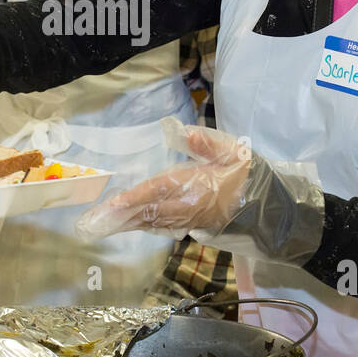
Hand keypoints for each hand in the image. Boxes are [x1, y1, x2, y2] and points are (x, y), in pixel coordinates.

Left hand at [74, 120, 252, 239]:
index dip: (134, 198)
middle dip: (120, 218)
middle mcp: (188, 207)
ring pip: (151, 222)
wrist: (264, 204)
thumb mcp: (231, 151)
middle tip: (92, 222)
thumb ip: (207, 143)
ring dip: (125, 224)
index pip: (159, 192)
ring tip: (100, 225)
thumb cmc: (244, 172)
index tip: (113, 204)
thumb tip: (183, 130)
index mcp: (195, 187)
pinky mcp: (189, 225)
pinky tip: (126, 224)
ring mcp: (187, 219)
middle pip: (148, 213)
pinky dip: (141, 226)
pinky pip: (160, 226)